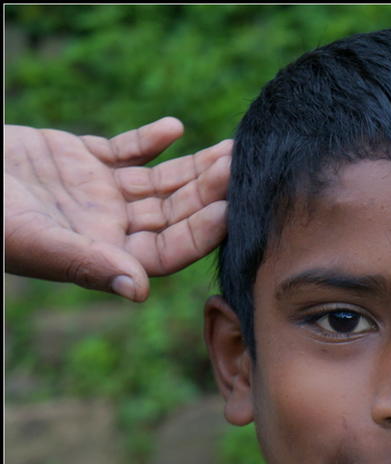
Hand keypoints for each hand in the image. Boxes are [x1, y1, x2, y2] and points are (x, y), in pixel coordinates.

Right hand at [4, 117, 231, 301]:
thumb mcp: (32, 239)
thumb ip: (85, 263)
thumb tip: (137, 293)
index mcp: (103, 252)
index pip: (168, 250)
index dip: (202, 232)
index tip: (233, 209)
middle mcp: (108, 225)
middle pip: (173, 212)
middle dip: (208, 192)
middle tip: (241, 168)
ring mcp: (97, 192)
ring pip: (158, 182)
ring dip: (192, 167)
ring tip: (230, 148)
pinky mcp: (79, 159)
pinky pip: (124, 150)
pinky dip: (148, 139)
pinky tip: (174, 127)